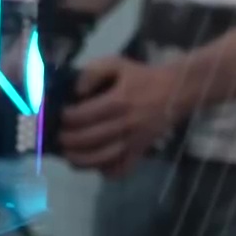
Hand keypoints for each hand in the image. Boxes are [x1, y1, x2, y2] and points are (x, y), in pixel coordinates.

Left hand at [58, 56, 192, 176]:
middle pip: (87, 140)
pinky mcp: (139, 152)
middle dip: (67, 140)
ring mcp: (132, 142)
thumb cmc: (142, 77)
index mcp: (118, 101)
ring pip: (101, 159)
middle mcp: (124, 124)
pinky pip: (120, 170)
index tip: (61, 116)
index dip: (66, 118)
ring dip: (79, 160)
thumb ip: (93, 72)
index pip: (82, 116)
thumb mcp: (117, 64)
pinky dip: (105, 171)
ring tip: (68, 155)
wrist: (175, 91)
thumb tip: (76, 91)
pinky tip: (94, 164)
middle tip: (59, 136)